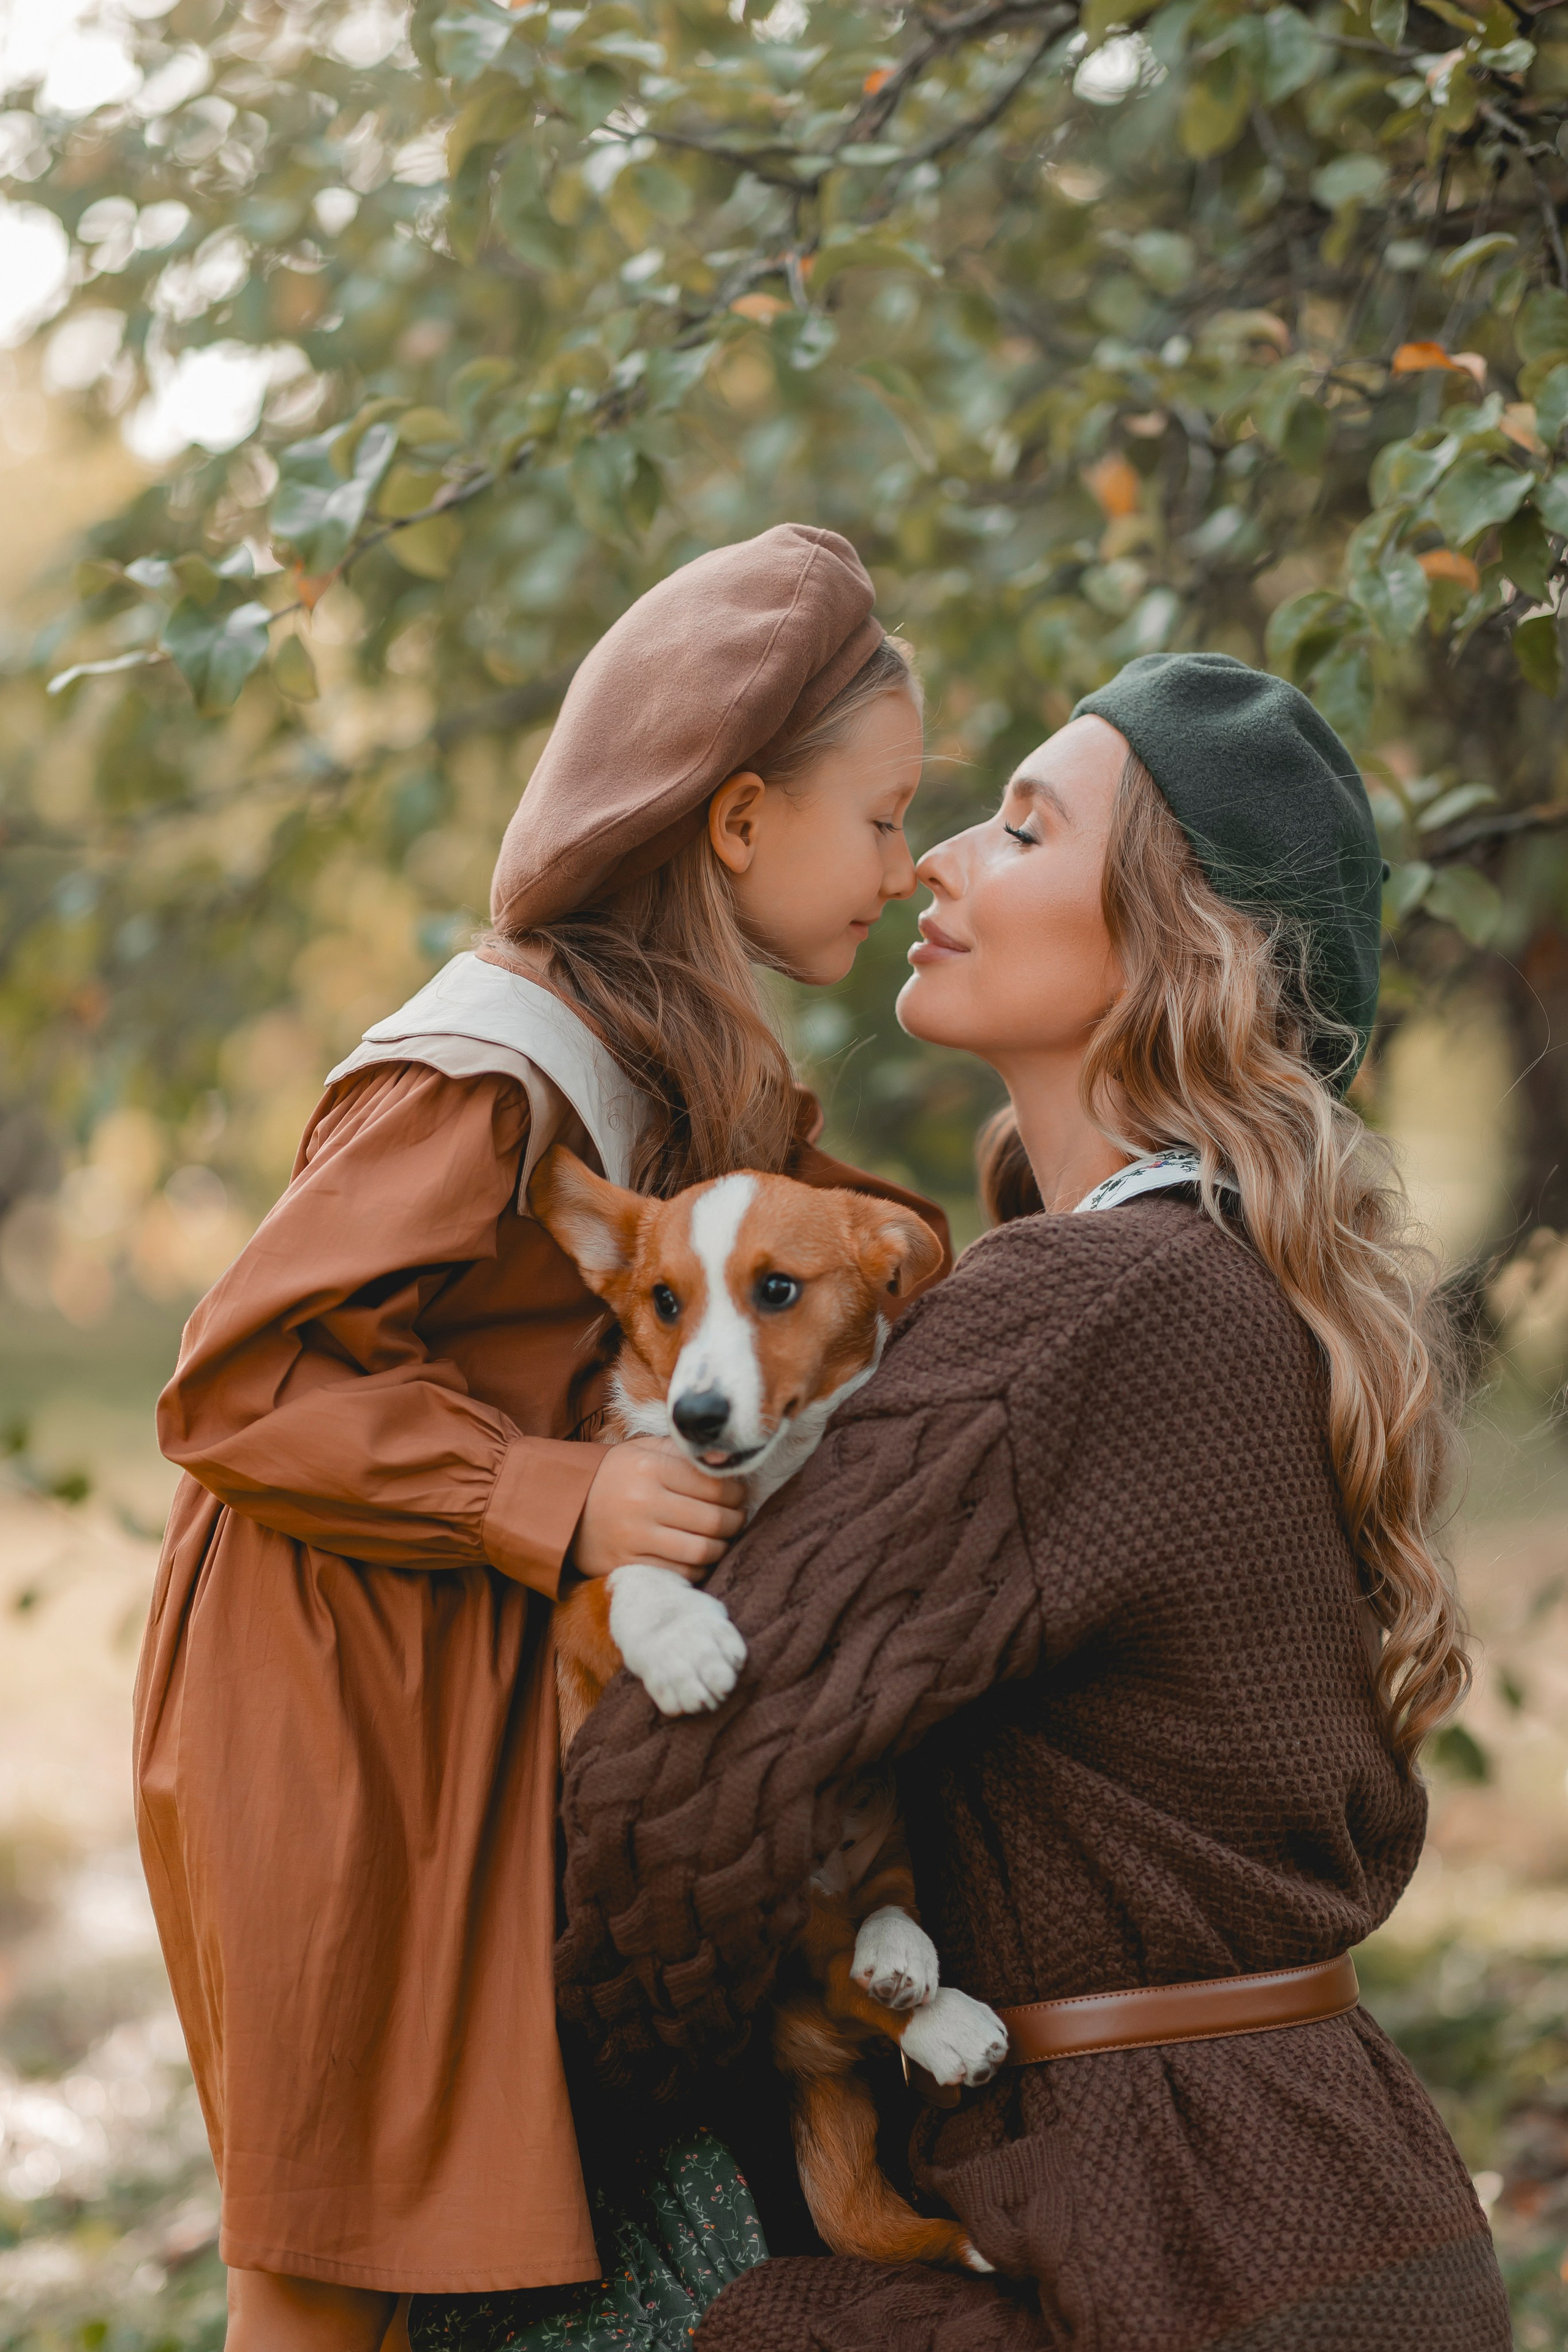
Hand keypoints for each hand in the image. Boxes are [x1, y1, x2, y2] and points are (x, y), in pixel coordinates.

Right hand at [574, 1437, 744, 1581]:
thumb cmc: (615, 1476)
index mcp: (649, 1467)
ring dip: (721, 1547)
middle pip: (712, 1520)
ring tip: (723, 1539)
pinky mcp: (625, 1565)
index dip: (737, 1493)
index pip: (714, 1484)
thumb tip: (728, 1460)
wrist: (562, 1506)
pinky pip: (678, 1573)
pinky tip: (699, 1558)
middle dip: (735, 1521)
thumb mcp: (642, 1450)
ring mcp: (633, 1537)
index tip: (739, 1495)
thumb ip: (683, 1452)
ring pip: (700, 1550)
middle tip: (738, 1519)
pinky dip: (698, 1569)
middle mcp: (641, 1501)